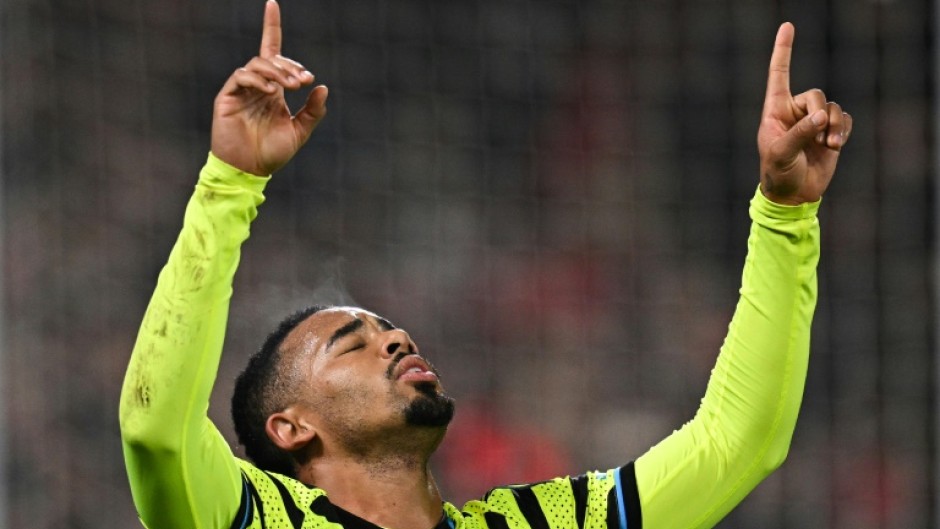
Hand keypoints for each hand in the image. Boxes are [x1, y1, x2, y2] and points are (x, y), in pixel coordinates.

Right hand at [210, 0, 327, 175]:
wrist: (249, 170)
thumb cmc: (271, 153)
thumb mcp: (299, 131)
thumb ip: (312, 110)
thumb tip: (323, 87)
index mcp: (273, 90)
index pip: (272, 52)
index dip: (271, 26)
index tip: (272, 3)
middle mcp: (257, 86)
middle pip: (270, 58)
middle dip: (289, 65)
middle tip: (303, 81)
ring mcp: (241, 90)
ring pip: (257, 64)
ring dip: (277, 71)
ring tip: (290, 87)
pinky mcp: (228, 97)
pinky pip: (241, 76)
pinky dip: (257, 79)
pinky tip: (270, 91)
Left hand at [757, 23, 852, 204]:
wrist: (794, 194)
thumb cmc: (778, 173)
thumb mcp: (782, 154)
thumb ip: (800, 134)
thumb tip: (821, 117)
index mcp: (774, 111)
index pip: (778, 75)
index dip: (783, 51)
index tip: (788, 26)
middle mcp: (794, 112)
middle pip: (814, 95)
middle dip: (820, 113)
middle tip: (819, 135)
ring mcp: (813, 121)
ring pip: (831, 107)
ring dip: (834, 125)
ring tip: (829, 145)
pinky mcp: (830, 131)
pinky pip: (844, 118)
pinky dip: (843, 130)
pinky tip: (835, 146)